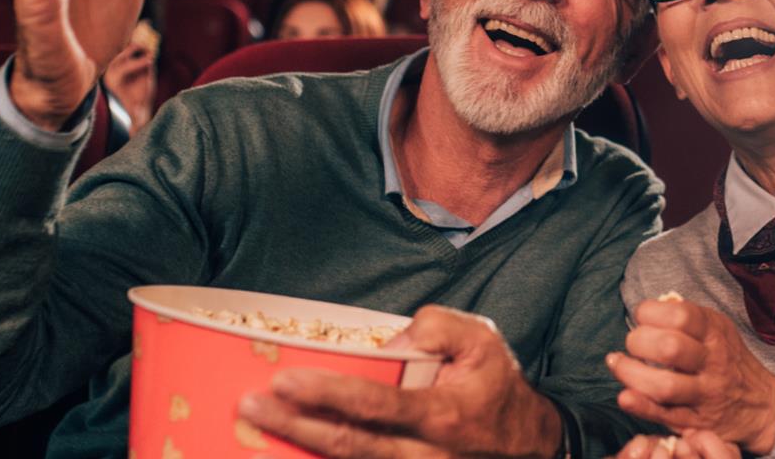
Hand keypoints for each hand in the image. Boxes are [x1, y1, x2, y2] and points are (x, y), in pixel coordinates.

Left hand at [238, 306, 562, 457]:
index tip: (284, 381)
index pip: (374, 406)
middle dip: (293, 426)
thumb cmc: (496, 390)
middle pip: (348, 445)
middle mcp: (421, 455)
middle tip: (248, 405)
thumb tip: (391, 339)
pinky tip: (285, 449)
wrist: (526, 446)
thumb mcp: (482, 343)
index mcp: (439, 416)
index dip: (326, 395)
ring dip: (298, 447)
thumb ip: (438, 328)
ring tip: (253, 427)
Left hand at [607, 300, 774, 454]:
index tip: (642, 318)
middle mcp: (713, 362)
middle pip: (670, 348)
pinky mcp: (696, 422)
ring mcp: (705, 395)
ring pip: (665, 386)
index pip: (681, 315)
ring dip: (632, 374)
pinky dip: (641, 406)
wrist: (762, 406)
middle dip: (638, 342)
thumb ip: (688, 316)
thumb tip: (656, 304)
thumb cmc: (729, 361)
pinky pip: (665, 415)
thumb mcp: (719, 330)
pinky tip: (624, 397)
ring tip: (618, 365)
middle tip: (633, 344)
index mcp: (716, 333)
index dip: (650, 312)